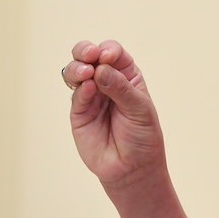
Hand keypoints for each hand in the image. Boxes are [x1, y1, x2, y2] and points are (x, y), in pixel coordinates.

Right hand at [62, 40, 165, 189]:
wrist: (132, 167)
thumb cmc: (142, 136)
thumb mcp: (139, 109)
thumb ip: (120, 88)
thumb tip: (100, 68)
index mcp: (127, 76)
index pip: (114, 54)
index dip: (110, 50)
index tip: (108, 56)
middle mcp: (107, 82)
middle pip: (89, 57)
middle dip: (85, 50)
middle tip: (89, 55)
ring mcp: (91, 96)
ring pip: (76, 72)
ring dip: (77, 67)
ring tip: (86, 72)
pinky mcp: (79, 112)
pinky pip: (76, 95)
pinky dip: (80, 89)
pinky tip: (88, 88)